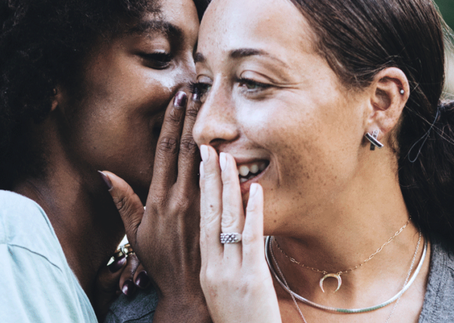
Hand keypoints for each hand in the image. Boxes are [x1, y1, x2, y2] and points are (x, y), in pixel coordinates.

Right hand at [101, 90, 208, 321]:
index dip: (171, 121)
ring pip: (207, 159)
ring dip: (208, 130)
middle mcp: (182, 196)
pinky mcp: (218, 212)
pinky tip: (231, 139)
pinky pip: (222, 180)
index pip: (165, 150)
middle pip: (187, 147)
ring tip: (212, 106)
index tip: (176, 99)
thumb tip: (104, 173)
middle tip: (196, 90)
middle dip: (191, 117)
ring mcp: (203, 203)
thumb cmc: (159, 260)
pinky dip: (225, 158)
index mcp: (159, 198)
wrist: (187, 288)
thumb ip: (123, 200)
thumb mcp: (134, 233)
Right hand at [199, 148, 280, 322]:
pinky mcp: (251, 278)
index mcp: (205, 267)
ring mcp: (229, 272)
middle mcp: (212, 266)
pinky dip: (252, 212)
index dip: (199, 190)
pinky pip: (250, 239)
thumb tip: (222, 238)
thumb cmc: (237, 320)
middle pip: (206, 214)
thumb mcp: (219, 291)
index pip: (199, 219)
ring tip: (226, 158)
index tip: (200, 163)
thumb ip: (217, 262)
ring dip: (226, 187)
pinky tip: (254, 190)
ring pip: (225, 221)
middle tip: (207, 148)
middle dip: (207, 179)